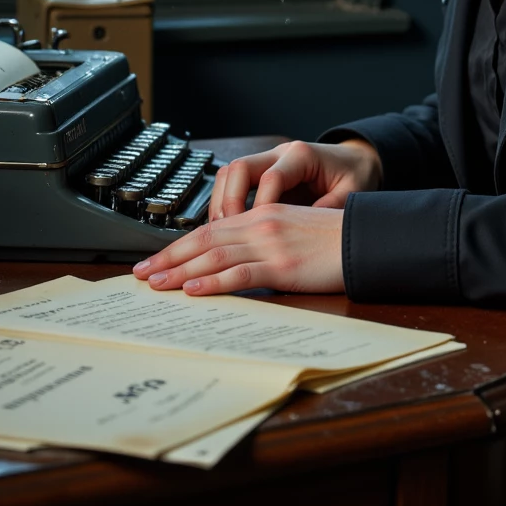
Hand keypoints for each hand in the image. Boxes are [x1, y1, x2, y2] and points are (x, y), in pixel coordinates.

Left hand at [131, 206, 345, 294]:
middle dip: (169, 259)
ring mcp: (270, 244)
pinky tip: (193, 291)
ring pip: (215, 256)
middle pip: (204, 241)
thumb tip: (234, 264)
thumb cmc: (333, 239)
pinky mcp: (282, 265)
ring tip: (156, 284)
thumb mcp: (293, 231)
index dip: (179, 246)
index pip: (210, 230)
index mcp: (262, 215)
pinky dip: (213, 283)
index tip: (156, 261)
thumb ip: (263, 242)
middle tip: (140, 274)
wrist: (364, 237)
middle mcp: (261, 224)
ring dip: (181, 272)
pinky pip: (240, 273)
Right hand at [207, 137, 382, 219]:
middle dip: (230, 202)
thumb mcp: (351, 193)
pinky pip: (232, 184)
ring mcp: (267, 162)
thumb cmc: (354, 176)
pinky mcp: (261, 175)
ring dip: (221, 203)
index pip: (270, 177)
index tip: (260, 232)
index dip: (261, 206)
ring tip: (223, 233)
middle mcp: (280, 154)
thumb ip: (330, 209)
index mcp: (302, 156)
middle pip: (239, 168)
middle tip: (231, 232)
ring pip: (228, 174)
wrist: (355, 161)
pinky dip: (225, 205)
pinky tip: (228, 230)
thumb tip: (310, 234)